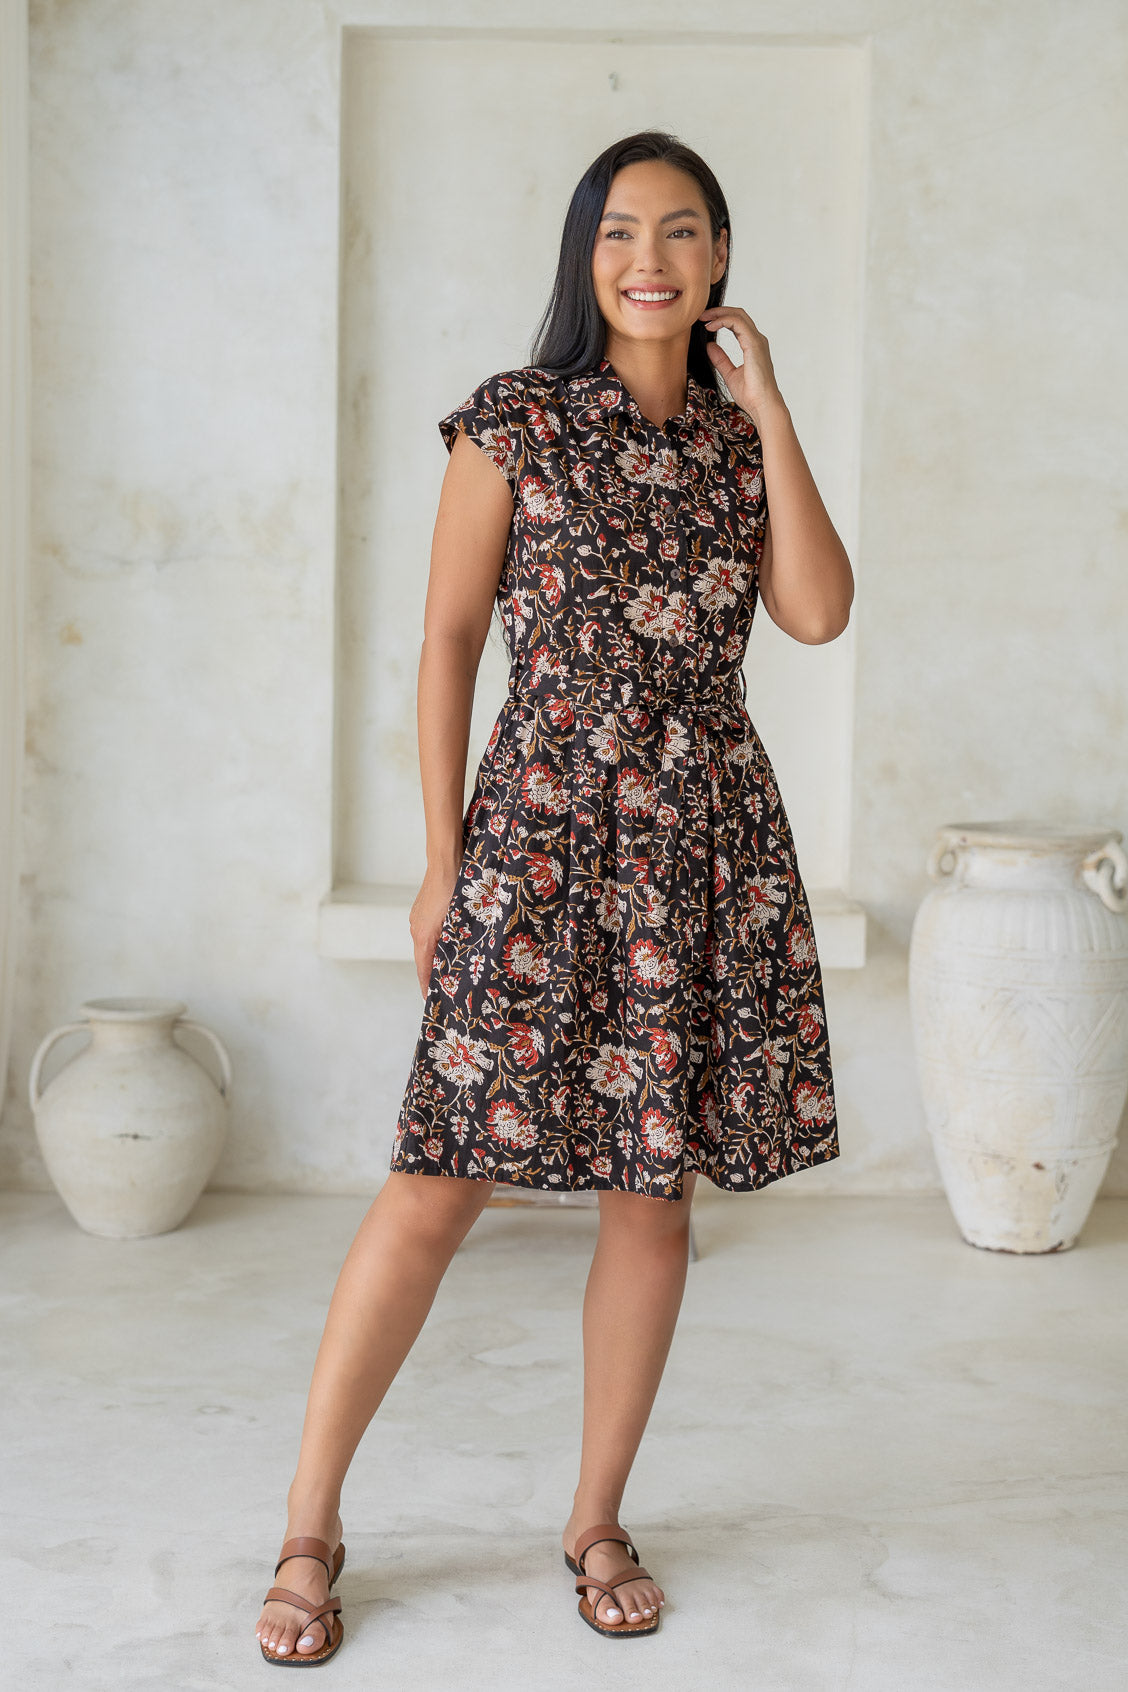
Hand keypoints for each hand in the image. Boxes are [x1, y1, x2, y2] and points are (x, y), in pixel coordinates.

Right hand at [409, 866, 459, 997]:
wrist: (446, 861)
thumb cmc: (456, 888)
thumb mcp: (459, 919)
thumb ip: (456, 941)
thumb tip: (461, 961)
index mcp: (423, 935)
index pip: (423, 969)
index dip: (427, 986)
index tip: (430, 1002)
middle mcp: (416, 929)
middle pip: (423, 959)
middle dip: (432, 975)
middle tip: (444, 990)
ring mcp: (417, 918)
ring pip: (426, 945)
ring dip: (435, 958)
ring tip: (447, 971)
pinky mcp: (421, 910)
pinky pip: (427, 933)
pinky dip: (435, 943)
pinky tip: (448, 945)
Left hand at [698, 306, 780, 421]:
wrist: (762, 405)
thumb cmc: (751, 394)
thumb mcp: (730, 374)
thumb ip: (721, 359)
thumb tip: (710, 346)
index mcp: (753, 345)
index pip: (737, 323)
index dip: (721, 318)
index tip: (705, 322)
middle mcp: (757, 340)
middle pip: (738, 314)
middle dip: (719, 311)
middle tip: (701, 315)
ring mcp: (757, 341)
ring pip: (738, 315)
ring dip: (719, 313)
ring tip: (704, 318)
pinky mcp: (754, 344)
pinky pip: (737, 323)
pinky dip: (723, 321)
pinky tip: (710, 326)